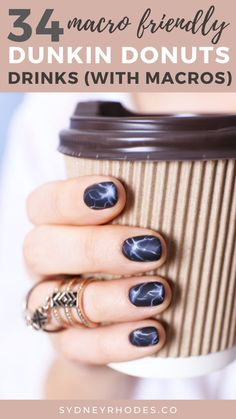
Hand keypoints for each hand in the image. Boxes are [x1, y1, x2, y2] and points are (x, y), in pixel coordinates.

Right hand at [24, 176, 171, 364]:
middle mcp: (44, 266)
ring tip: (158, 293)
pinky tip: (150, 332)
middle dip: (95, 247)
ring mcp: (48, 307)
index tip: (118, 192)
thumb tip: (174, 208)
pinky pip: (77, 347)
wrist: (117, 324)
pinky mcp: (65, 345)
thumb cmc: (126, 262)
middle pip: (39, 249)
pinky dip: (114, 341)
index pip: (43, 204)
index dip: (72, 198)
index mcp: (53, 228)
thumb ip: (135, 220)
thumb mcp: (128, 234)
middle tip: (153, 247)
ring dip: (108, 297)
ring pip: (52, 301)